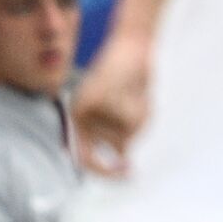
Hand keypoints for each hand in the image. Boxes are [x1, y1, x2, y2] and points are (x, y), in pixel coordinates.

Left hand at [72, 33, 151, 176]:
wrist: (132, 47)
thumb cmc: (129, 79)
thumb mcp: (123, 110)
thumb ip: (117, 136)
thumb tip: (124, 161)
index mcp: (80, 119)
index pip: (85, 159)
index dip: (105, 172)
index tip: (126, 173)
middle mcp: (80, 116)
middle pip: (115, 144)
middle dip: (132, 132)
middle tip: (139, 110)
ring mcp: (87, 109)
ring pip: (126, 133)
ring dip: (140, 117)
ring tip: (137, 95)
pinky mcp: (99, 99)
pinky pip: (130, 120)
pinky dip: (142, 108)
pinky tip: (138, 90)